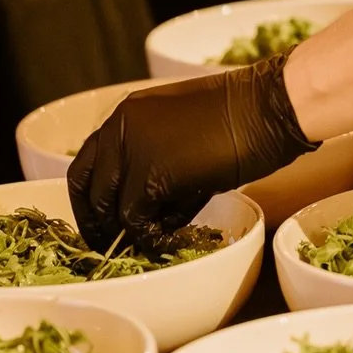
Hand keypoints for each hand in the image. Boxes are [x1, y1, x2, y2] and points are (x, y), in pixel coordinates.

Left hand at [68, 57, 315, 248]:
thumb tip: (139, 209)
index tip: (100, 224)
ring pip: (113, 211)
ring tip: (160, 238)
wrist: (269, 106)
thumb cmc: (239, 115)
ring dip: (133, 232)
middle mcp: (120, 127)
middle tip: (116, 246)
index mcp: (125, 113)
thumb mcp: (179, 128)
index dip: (89, 202)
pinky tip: (174, 237)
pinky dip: (153, 236)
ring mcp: (133, 151)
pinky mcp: (152, 177)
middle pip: (89, 191)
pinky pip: (138, 222)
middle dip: (99, 224)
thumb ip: (150, 157)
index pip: (84, 165)